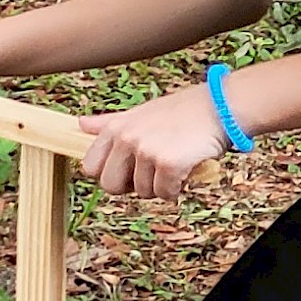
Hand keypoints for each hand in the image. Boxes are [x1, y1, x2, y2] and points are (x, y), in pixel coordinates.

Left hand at [79, 84, 228, 199]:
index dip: (110, 174)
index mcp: (116, 127)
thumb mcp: (140, 113)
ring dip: (161, 185)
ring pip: (142, 192)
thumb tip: (80, 124)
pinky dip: (177, 188)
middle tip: (153, 172)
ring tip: (175, 163)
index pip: (91, 167)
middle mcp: (126, 138)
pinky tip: (186, 169)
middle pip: (110, 186)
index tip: (129, 170)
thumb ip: (109, 123)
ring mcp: (146, 151)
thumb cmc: (181, 112)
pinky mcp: (168, 163)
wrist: (219, 107)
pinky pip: (165, 193)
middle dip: (132, 186)